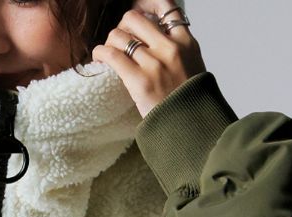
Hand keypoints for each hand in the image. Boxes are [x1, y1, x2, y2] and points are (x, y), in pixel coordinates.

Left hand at [91, 2, 206, 118]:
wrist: (192, 129)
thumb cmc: (190, 104)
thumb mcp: (193, 68)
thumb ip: (178, 51)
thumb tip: (158, 40)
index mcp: (186, 42)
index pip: (165, 7)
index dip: (146, 8)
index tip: (137, 20)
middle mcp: (170, 48)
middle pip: (135, 18)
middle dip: (123, 27)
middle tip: (120, 41)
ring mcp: (155, 63)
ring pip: (120, 35)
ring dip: (109, 42)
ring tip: (108, 53)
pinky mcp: (140, 81)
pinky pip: (112, 55)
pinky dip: (101, 53)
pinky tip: (99, 58)